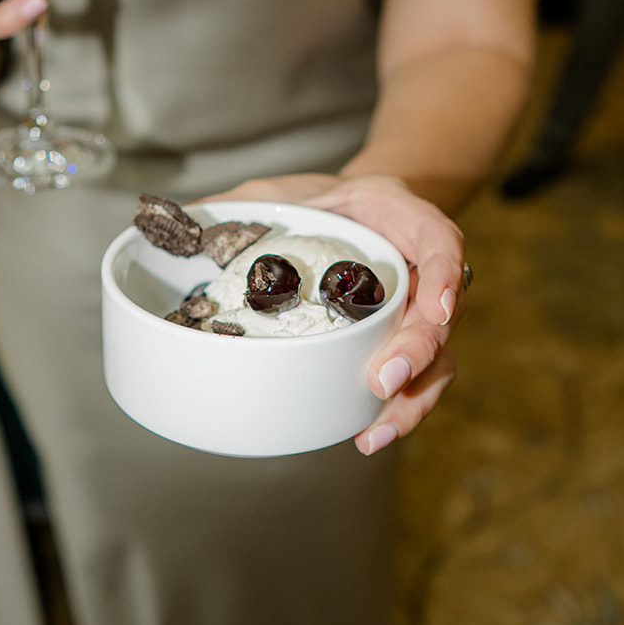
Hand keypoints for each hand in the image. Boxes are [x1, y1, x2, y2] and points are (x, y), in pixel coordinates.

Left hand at [216, 172, 466, 454]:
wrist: (345, 208)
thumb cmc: (314, 201)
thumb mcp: (278, 191)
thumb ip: (241, 205)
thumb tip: (180, 224)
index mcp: (398, 217)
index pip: (439, 238)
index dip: (443, 272)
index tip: (434, 306)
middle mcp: (419, 266)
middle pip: (441, 313)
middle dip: (417, 350)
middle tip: (382, 381)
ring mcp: (418, 309)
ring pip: (438, 358)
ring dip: (413, 398)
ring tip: (374, 431)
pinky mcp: (402, 340)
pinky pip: (416, 379)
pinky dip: (398, 409)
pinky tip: (366, 434)